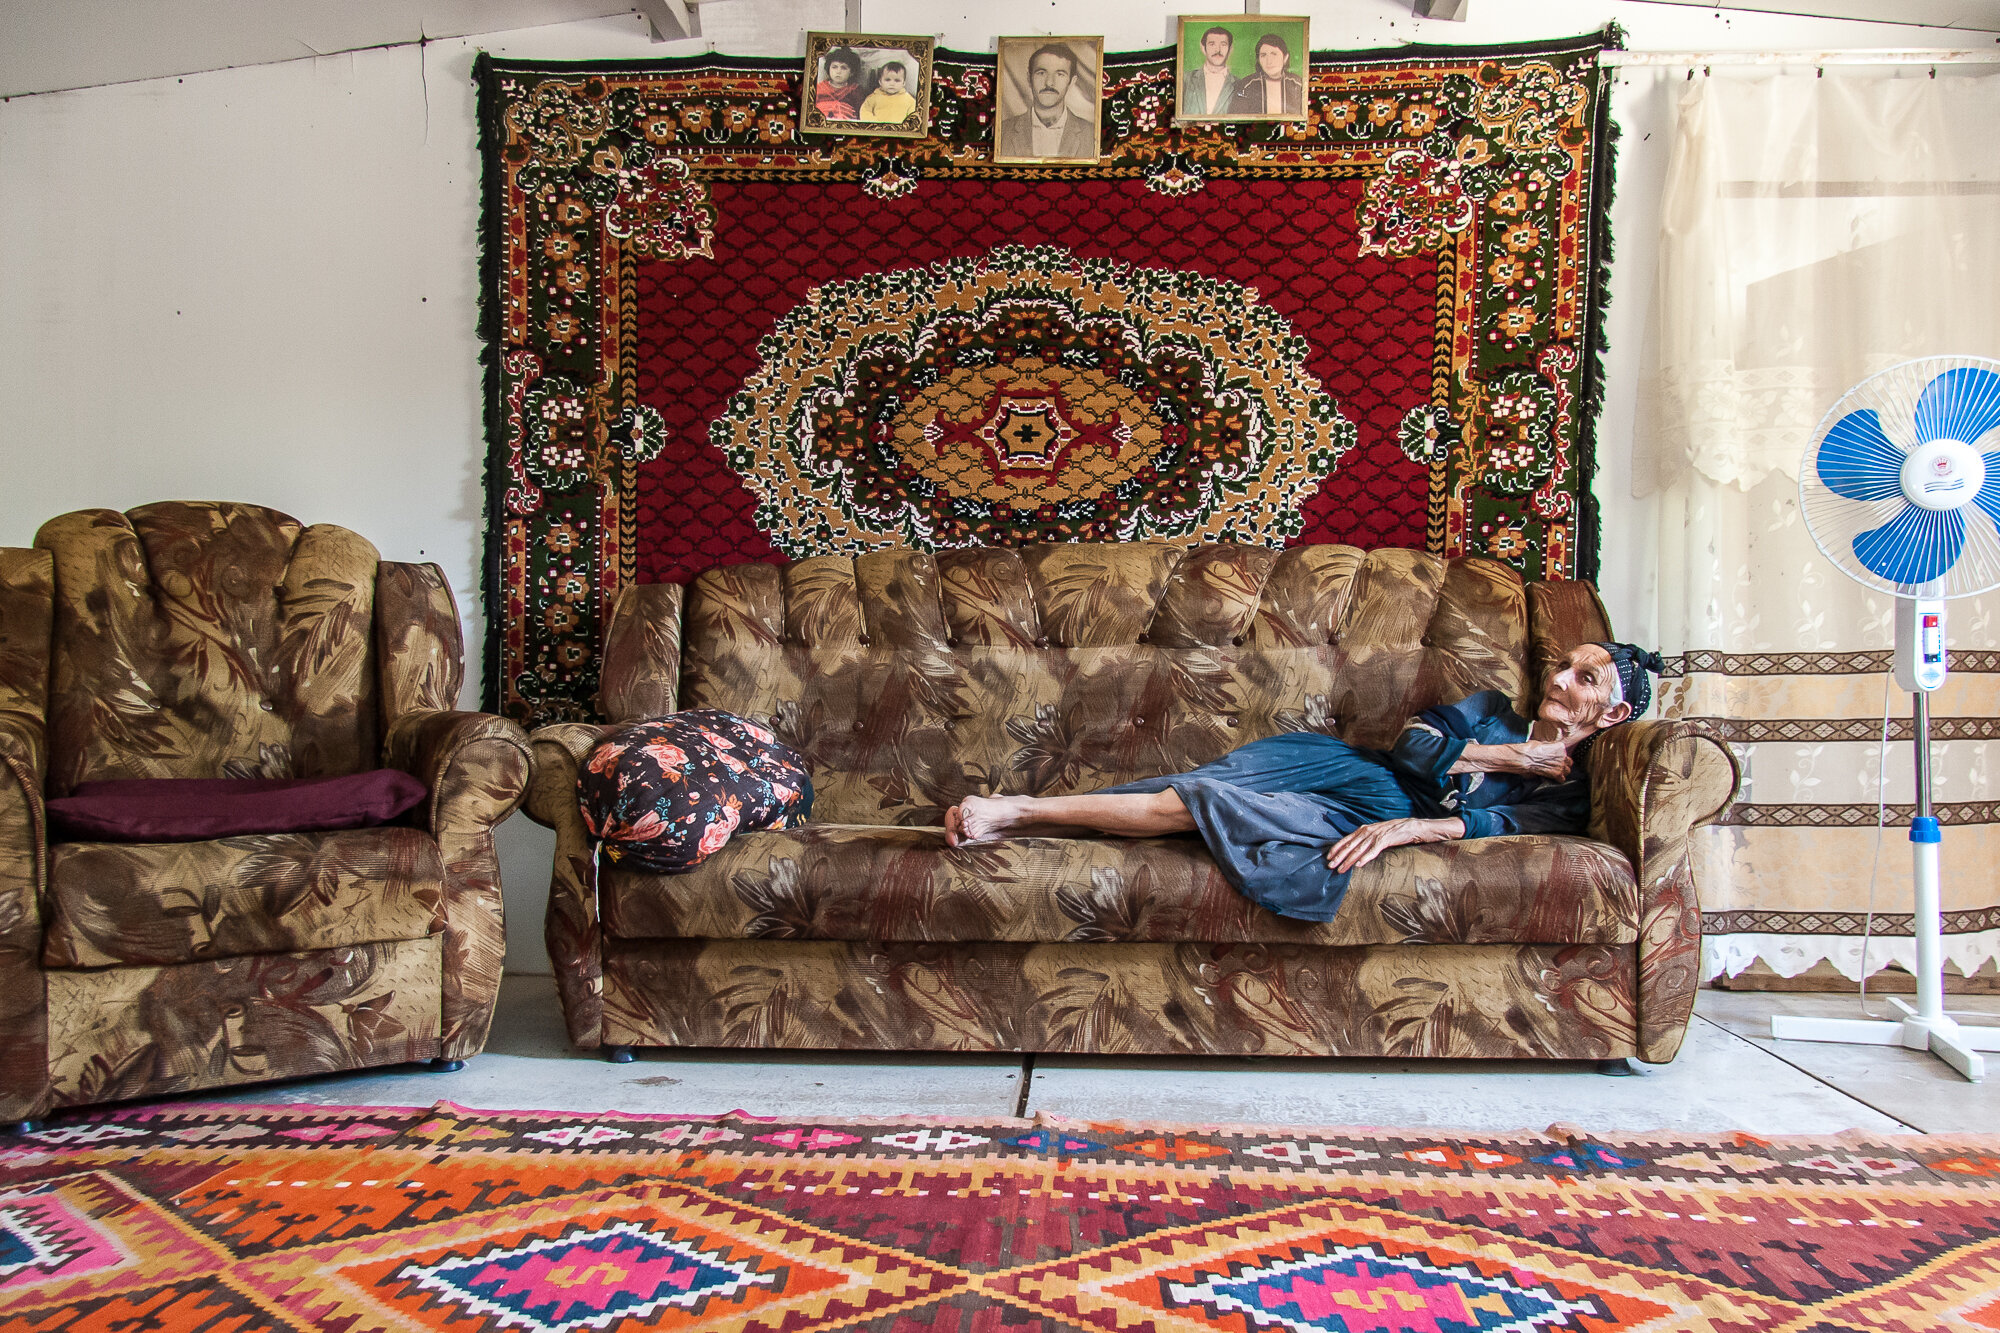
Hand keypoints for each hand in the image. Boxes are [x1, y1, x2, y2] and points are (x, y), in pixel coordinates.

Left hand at [1324, 816, 1464, 873]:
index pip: (1347, 839)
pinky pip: (1374, 850)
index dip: (1337, 849)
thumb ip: (1367, 840)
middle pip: (1350, 845)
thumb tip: (1356, 850)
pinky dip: (1365, 857)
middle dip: (1339, 856)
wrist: (1414, 826)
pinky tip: (1359, 865)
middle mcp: (1368, 831)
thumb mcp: (1378, 835)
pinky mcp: (1387, 839)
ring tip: (1341, 869)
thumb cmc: (1395, 832)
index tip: (1328, 858)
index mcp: (1365, 829)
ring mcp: (1377, 835)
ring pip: (1359, 849)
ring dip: (1349, 860)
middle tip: (1330, 866)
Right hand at [1515, 740, 1571, 779]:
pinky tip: (1553, 778)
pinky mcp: (1557, 773)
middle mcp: (1563, 756)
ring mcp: (1561, 765)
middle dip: (1564, 764)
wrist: (1525, 758)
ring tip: (1555, 772)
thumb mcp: (1540, 743)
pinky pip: (1562, 779)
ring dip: (1562, 772)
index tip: (1556, 759)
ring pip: (1567, 771)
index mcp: (1560, 747)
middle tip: (1557, 766)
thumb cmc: (1529, 750)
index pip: (1565, 753)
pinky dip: (1558, 780)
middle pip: (1569, 763)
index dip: (1561, 757)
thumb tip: (1548, 749)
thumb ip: (1548, 747)